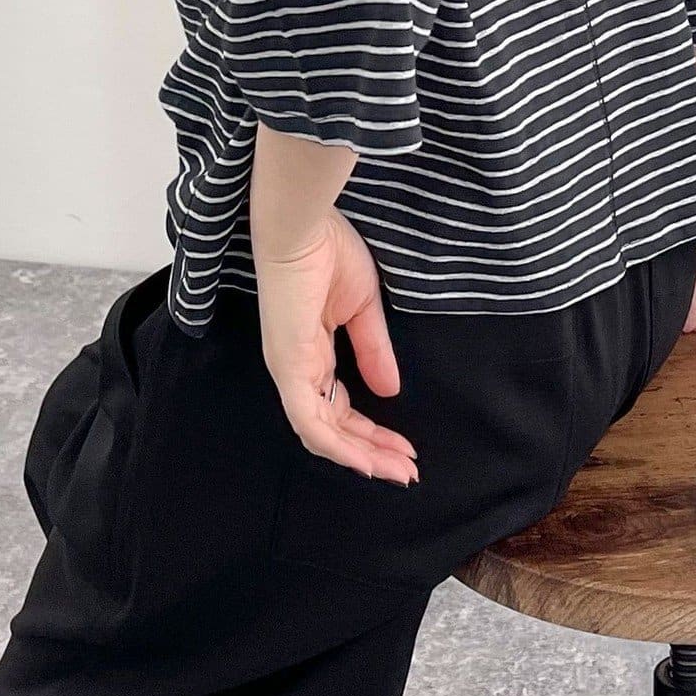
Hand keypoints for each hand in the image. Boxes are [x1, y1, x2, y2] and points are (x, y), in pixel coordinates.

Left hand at [253, 207, 419, 483]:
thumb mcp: (361, 308)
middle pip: (333, 429)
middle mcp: (297, 370)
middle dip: (372, 453)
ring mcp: (289, 371)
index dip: (373, 433)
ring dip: (361, 457)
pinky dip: (338, 447)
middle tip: (408, 471)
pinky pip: (309, 422)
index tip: (407, 449)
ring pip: (322, 435)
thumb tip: (391, 391)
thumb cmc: (327, 252)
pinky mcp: (288, 367)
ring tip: (397, 471)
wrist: (303, 225)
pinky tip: (366, 461)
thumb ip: (373, 350)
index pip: (340, 409)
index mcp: (311, 354)